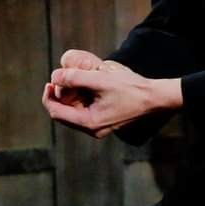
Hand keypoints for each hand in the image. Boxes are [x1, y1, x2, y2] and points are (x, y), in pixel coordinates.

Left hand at [42, 60, 179, 138]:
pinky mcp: (107, 121)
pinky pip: (86, 111)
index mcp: (89, 123)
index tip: (50, 81)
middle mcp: (92, 129)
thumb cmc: (131, 89)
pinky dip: (83, 99)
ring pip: (75, 112)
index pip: (56, 113)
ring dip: (72, 97)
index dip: (49, 97)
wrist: (156, 98)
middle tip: (62, 78)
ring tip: (77, 80)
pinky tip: (89, 86)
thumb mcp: (101, 80)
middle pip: (65, 113)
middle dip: (61, 96)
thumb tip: (55, 76)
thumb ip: (76, 78)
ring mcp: (100, 127)